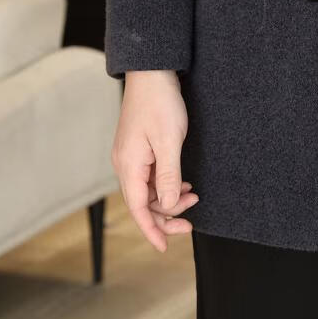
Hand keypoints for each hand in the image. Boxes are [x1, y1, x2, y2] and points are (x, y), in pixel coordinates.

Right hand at [111, 69, 199, 251]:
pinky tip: (181, 181)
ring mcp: (130, 155)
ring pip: (147, 189)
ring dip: (168, 197)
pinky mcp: (137, 147)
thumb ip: (168, 176)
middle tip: (192, 219)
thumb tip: (167, 206)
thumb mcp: (169, 142)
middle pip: (142, 202)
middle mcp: (125, 164)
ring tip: (192, 194)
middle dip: (167, 214)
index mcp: (129, 166)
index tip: (166, 247)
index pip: (138, 209)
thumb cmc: (160, 103)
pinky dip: (165, 183)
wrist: (152, 72)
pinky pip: (149, 175)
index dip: (152, 230)